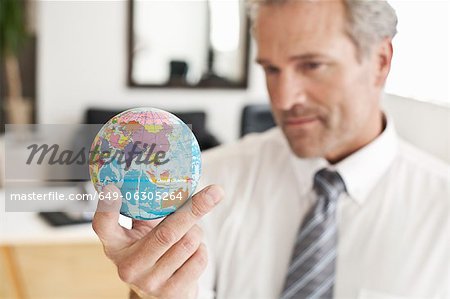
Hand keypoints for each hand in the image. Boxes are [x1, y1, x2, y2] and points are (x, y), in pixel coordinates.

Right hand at [92, 184, 223, 298]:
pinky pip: (199, 259)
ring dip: (197, 231)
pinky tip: (192, 251)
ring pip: (188, 243)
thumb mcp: (139, 231)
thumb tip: (161, 173)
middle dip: (194, 209)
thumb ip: (144, 207)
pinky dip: (202, 249)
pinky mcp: (171, 293)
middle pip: (165, 233)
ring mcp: (150, 282)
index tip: (113, 187)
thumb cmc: (152, 251)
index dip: (107, 206)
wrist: (160, 291)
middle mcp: (128, 267)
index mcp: (115, 246)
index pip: (103, 225)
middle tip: (214, 192)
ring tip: (190, 232)